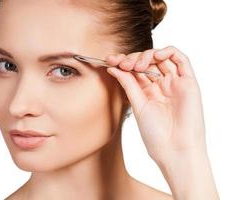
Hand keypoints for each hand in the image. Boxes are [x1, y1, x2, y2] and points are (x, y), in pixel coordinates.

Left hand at [105, 46, 206, 162]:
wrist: (174, 149)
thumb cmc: (155, 134)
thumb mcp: (137, 105)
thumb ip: (128, 84)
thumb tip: (112, 67)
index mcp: (147, 92)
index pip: (135, 70)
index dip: (122, 62)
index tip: (110, 61)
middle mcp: (161, 85)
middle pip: (147, 61)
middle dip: (132, 59)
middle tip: (123, 64)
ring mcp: (175, 83)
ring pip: (162, 57)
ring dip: (147, 55)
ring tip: (136, 65)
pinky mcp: (189, 83)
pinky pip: (182, 60)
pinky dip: (169, 52)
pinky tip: (156, 55)